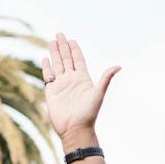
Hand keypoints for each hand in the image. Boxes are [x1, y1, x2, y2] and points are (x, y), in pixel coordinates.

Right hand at [41, 31, 119, 145]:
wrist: (75, 129)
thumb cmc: (89, 113)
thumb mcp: (99, 93)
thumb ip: (106, 78)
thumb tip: (119, 66)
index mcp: (83, 79)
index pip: (78, 60)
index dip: (75, 50)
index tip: (72, 40)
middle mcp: (72, 80)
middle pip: (66, 59)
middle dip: (63, 47)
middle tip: (59, 34)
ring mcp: (61, 86)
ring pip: (57, 65)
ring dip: (55, 54)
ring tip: (52, 42)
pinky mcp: (51, 92)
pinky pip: (48, 76)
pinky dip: (46, 67)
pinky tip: (45, 59)